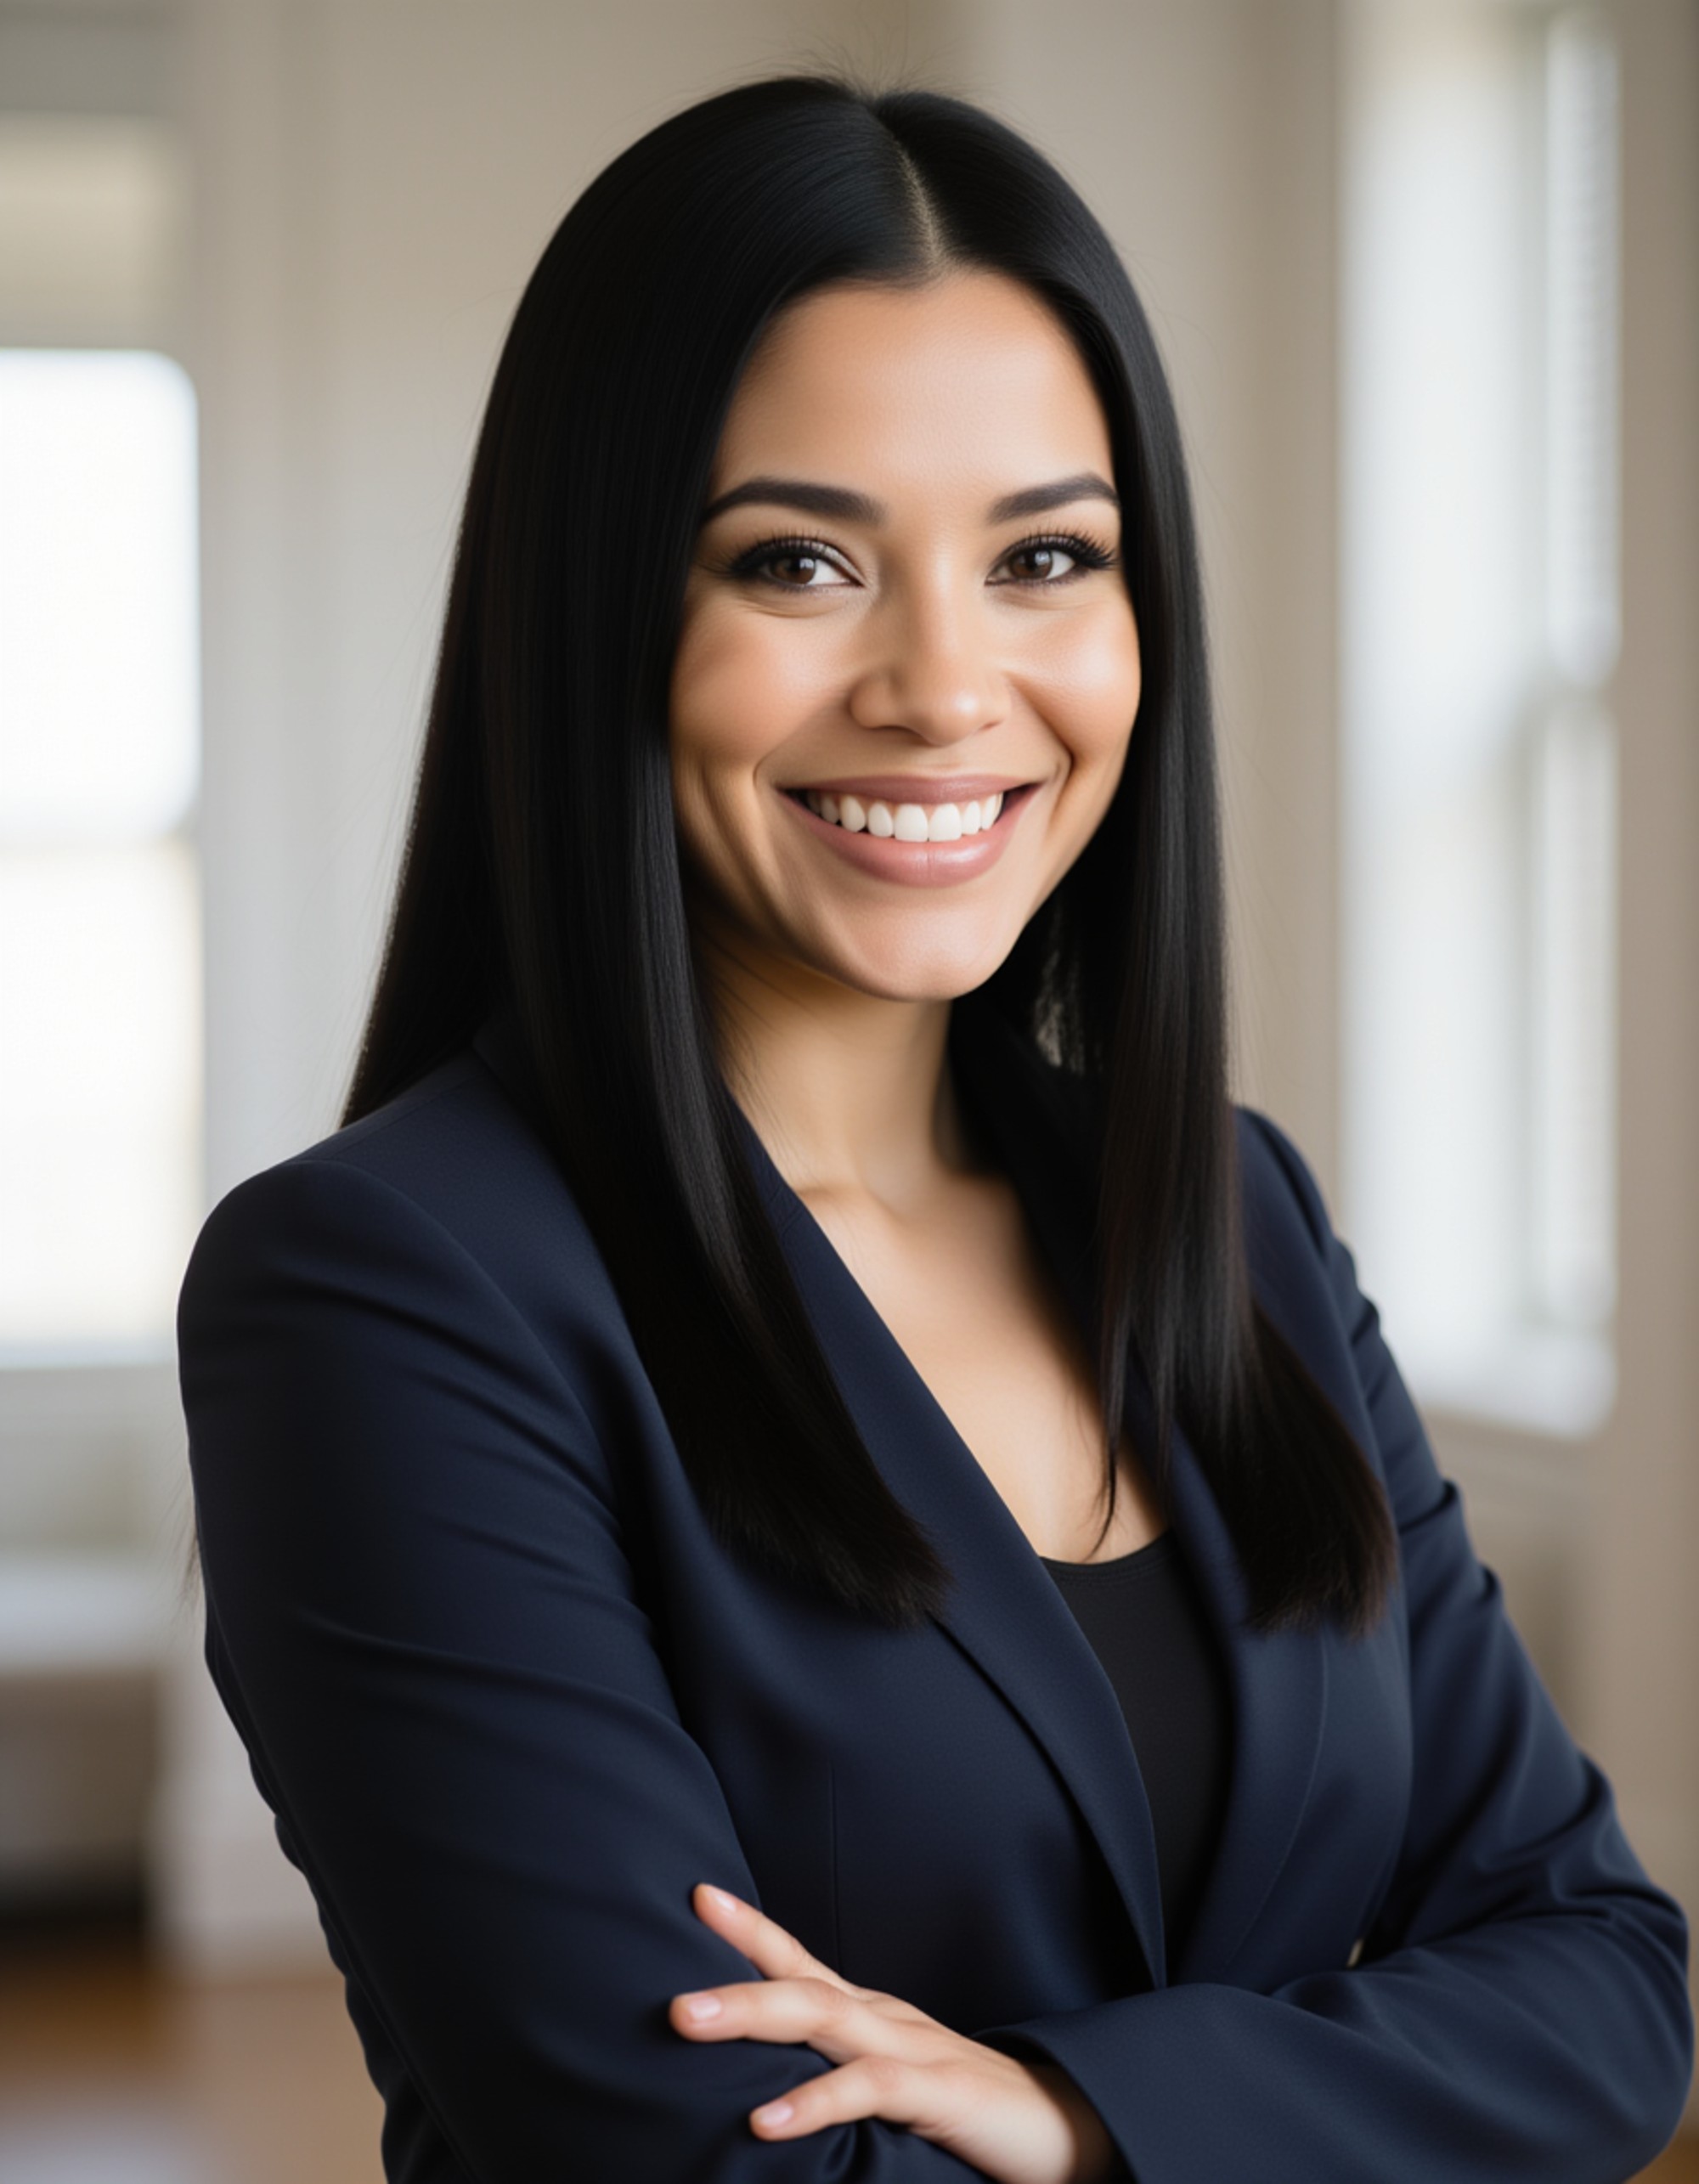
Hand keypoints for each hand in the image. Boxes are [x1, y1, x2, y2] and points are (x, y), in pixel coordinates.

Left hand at [670, 1883, 1117, 2183]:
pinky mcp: (938, 2091)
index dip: (749, 1929)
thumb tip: (758, 2085)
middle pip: (799, 1982)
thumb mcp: (887, 2085)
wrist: (1063, 2130)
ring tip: (688, 2022)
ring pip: (823, 2018)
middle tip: (667, 1990)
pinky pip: (868, 2088)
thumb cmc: (964, 2111)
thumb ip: (834, 2074)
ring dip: (751, 2013)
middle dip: (731, 1974)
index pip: (799, 1961)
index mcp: (869, 2015)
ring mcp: (912, 2048)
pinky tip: (766, 2118)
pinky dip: (813, 2101)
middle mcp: (884, 2019)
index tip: (697, 1895)